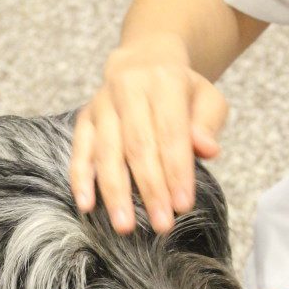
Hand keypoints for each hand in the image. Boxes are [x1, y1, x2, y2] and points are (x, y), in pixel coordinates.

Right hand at [71, 34, 228, 234]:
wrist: (143, 62)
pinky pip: (80, 151)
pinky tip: (86, 205)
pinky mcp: (84, 118)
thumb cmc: (181, 91)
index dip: (176, 171)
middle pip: (138, 146)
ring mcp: (102, 104)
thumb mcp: (206, 98)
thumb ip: (209, 123)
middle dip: (150, 189)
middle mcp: (128, 89)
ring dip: (115, 192)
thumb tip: (207, 151)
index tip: (183, 205)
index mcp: (164, 81)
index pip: (170, 132)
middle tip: (161, 224)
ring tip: (125, 226)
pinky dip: (81, 178)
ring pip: (107, 152)